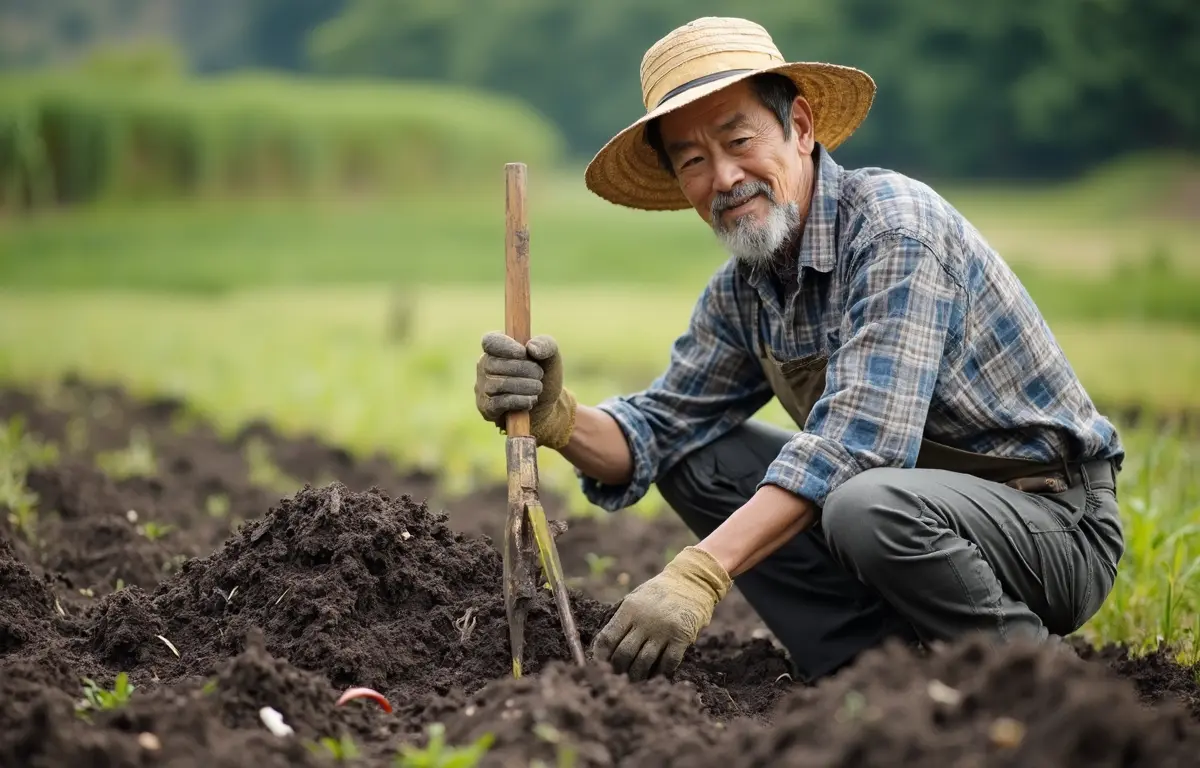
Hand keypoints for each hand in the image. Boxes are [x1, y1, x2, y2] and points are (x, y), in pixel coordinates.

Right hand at [475, 331, 576, 448]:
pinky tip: (530, 401)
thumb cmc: (544, 377)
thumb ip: (546, 344)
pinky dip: (519, 400)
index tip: (523, 352)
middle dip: (523, 369)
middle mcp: (485, 366)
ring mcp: (483, 388)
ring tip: (538, 388)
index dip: (505, 346)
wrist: (547, 407)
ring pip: (498, 384)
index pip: (490, 341)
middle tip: (539, 374)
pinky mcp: (487, 408)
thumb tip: (531, 348)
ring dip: (524, 386)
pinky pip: (499, 402)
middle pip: (494, 364)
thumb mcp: (551, 357)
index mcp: (497, 348)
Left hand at [590, 546, 730, 679]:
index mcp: (630, 609)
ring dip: (637, 675)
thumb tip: (603, 645)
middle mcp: (645, 620)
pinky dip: (659, 672)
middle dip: (618, 669)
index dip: (600, 655)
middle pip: (623, 654)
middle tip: (617, 676)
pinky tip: (656, 674)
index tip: (600, 664)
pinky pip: (667, 663)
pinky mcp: (682, 637)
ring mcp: (664, 630)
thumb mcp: (636, 597)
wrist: (693, 581)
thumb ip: (622, 617)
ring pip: (643, 662)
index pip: (608, 638)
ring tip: (635, 679)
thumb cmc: (660, 591)